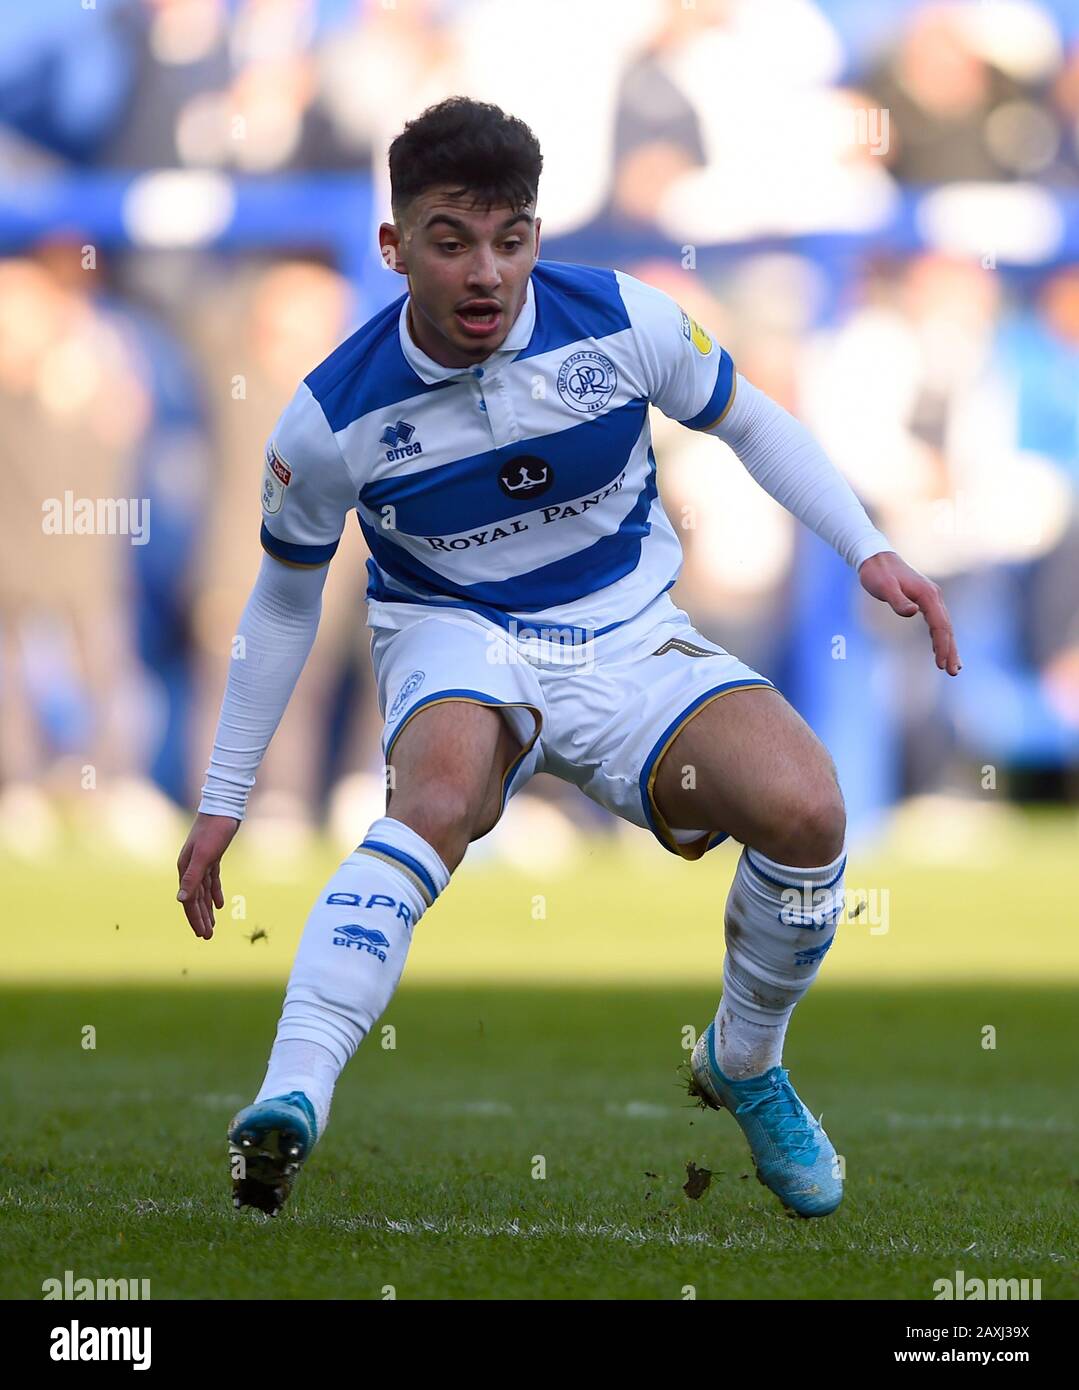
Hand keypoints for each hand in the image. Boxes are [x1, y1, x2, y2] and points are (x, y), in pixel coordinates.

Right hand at [176, 813, 240, 938]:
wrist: (223, 808)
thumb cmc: (214, 831)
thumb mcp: (204, 856)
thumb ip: (192, 878)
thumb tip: (181, 900)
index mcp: (185, 869)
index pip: (188, 901)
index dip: (195, 919)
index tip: (203, 935)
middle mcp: (189, 867)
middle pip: (194, 899)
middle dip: (200, 918)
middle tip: (207, 936)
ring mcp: (200, 862)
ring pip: (202, 892)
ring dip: (206, 909)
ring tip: (212, 926)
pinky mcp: (212, 857)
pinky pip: (211, 881)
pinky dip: (214, 893)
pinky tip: (219, 905)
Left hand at [858, 551, 961, 675]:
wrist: (876, 558)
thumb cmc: (878, 574)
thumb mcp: (885, 588)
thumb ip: (898, 601)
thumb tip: (912, 612)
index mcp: (928, 595)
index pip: (940, 625)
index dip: (943, 645)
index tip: (942, 664)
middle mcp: (934, 597)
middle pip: (947, 628)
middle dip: (950, 651)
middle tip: (953, 672)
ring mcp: (931, 598)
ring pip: (944, 626)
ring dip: (949, 646)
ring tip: (953, 667)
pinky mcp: (924, 600)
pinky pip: (937, 622)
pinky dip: (941, 637)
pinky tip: (942, 649)